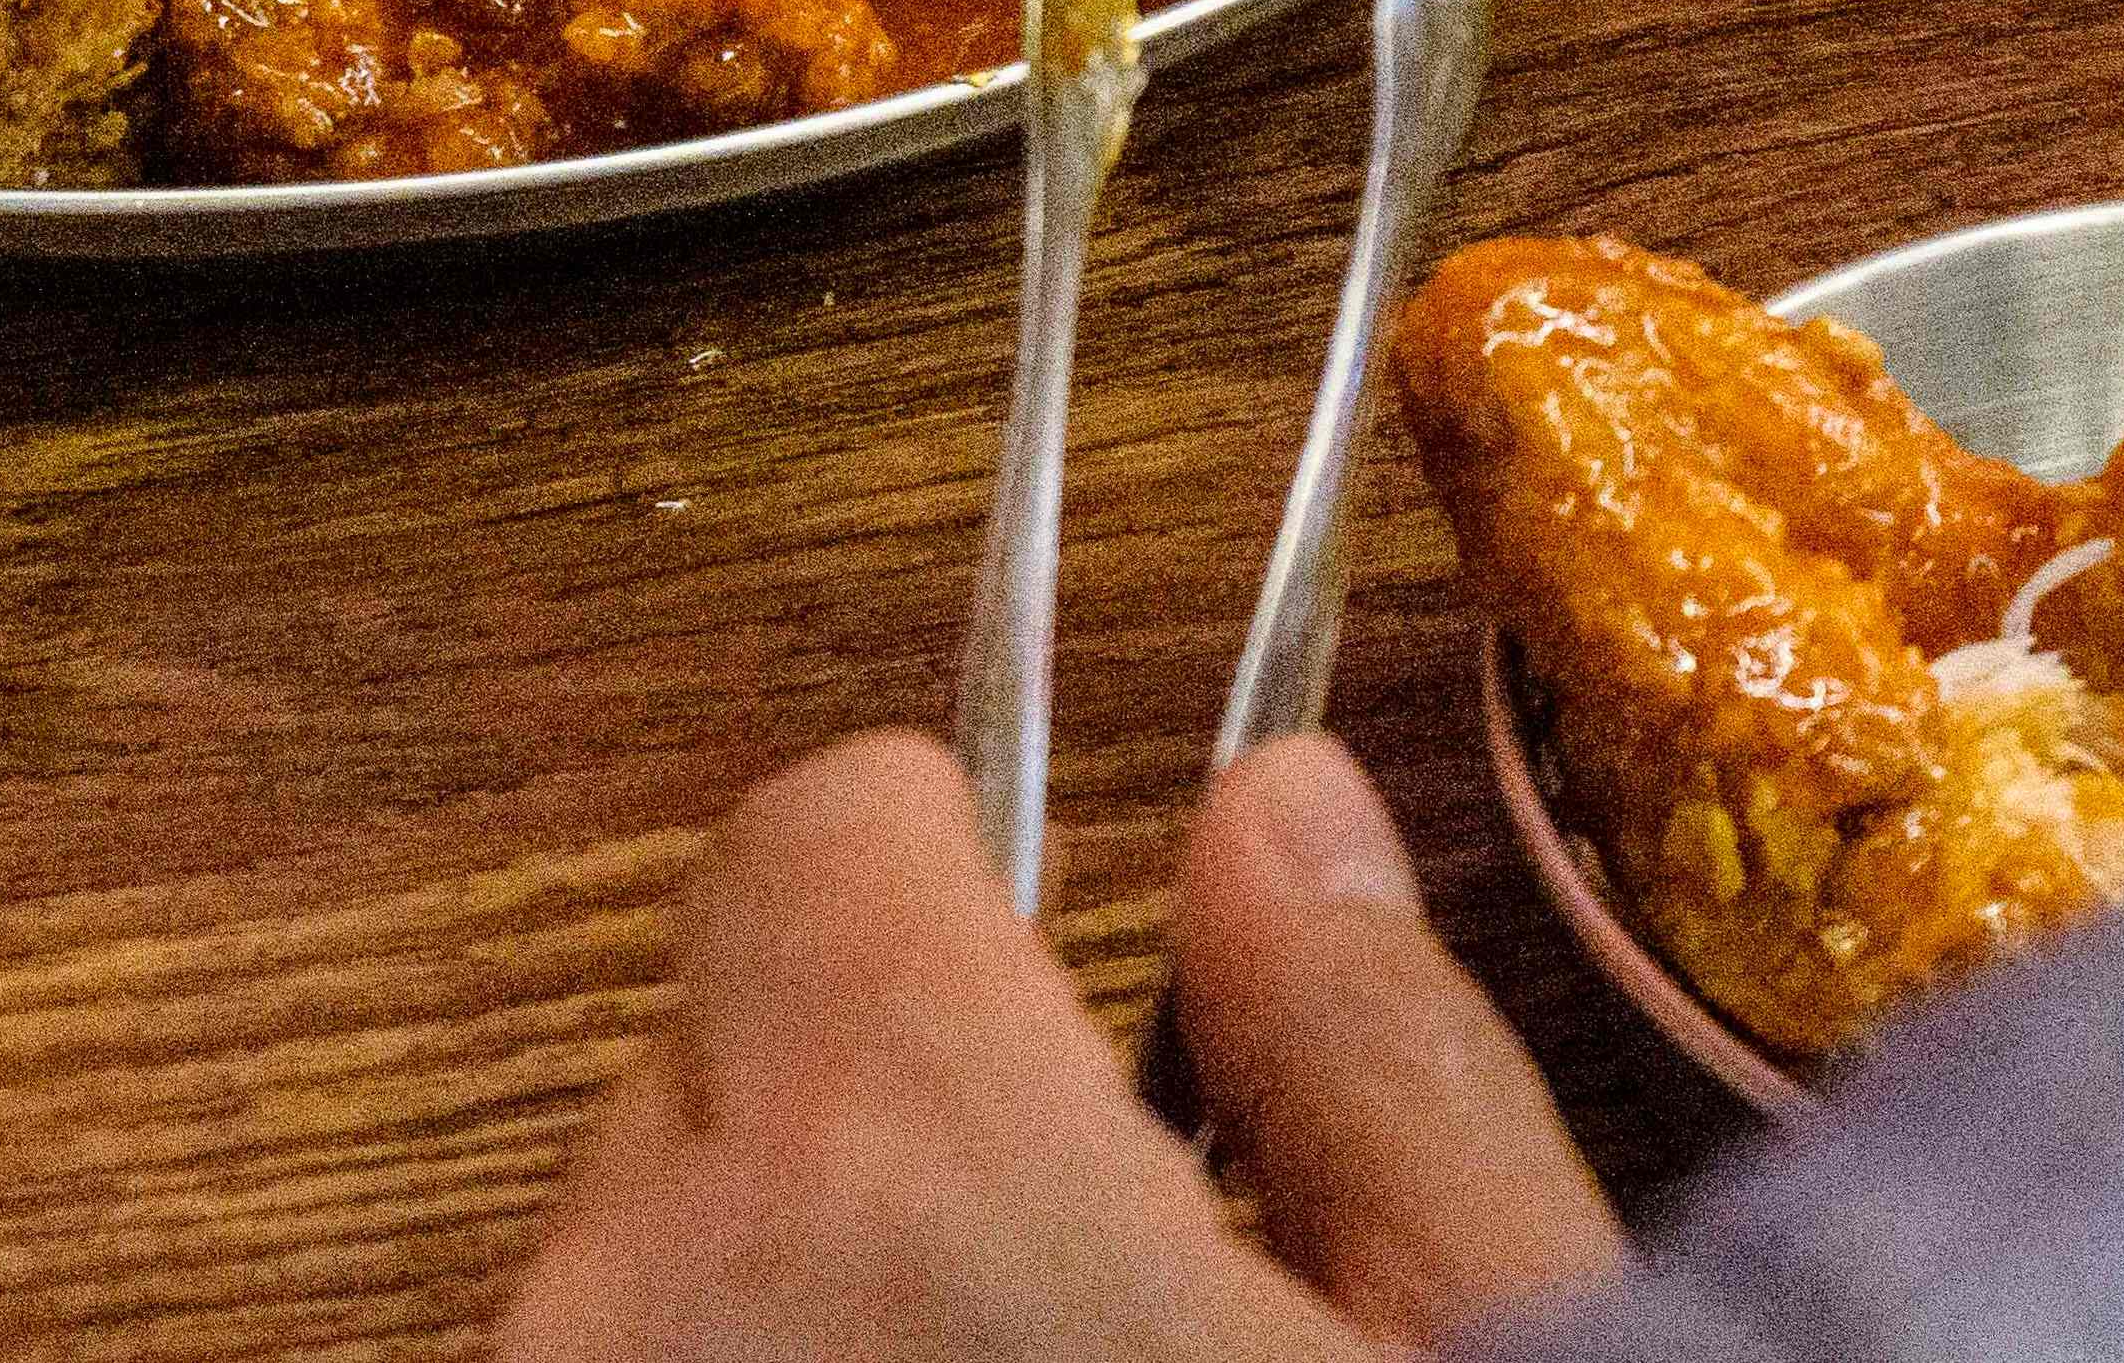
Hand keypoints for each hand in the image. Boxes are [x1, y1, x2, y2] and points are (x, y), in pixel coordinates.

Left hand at [498, 732, 1622, 1362]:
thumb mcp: (1492, 1340)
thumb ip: (1373, 1064)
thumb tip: (1279, 814)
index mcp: (896, 1167)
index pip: (813, 839)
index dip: (935, 881)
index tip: (1026, 967)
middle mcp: (646, 1297)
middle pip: (704, 1062)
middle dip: (857, 1128)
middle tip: (1065, 1279)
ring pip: (630, 1268)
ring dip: (770, 1303)